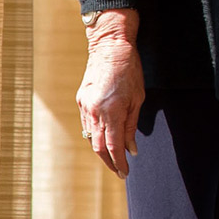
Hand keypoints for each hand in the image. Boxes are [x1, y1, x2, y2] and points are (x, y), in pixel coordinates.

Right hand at [76, 8, 143, 176]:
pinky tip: (105, 137)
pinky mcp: (81, 100)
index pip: (114, 147)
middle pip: (99, 147)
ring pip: (91, 136)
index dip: (120, 163)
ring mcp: (85, 106)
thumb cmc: (129, 70)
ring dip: (102, 149)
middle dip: (109, 162)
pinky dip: (95, 134)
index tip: (125, 173)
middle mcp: (94, 112)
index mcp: (111, 112)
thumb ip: (131, 126)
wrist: (110, 45)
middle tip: (119, 171)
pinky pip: (87, 124)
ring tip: (114, 157)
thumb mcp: (137, 99)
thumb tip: (131, 149)